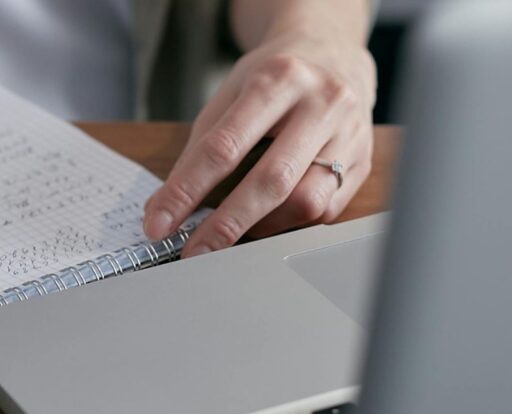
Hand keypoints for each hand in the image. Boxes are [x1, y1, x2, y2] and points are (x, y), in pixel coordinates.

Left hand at [143, 32, 376, 256]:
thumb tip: (165, 208)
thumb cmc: (273, 77)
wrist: (332, 52)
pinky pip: (325, 210)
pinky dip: (289, 222)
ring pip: (306, 202)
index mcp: (278, 79)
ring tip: (235, 228)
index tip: (159, 224)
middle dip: (226, 224)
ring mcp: (350, 133)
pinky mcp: (364, 161)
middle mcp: (323, 103)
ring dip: (261, 226)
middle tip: (193, 251)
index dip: (186, 191)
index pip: (224, 147)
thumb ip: (199, 148)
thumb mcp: (229, 94)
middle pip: (271, 181)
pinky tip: (270, 217)